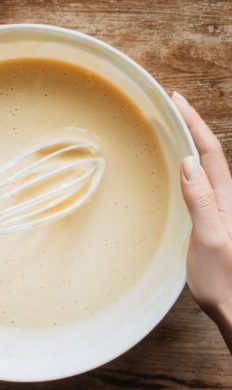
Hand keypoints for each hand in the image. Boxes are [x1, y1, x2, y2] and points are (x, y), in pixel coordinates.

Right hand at [172, 91, 231, 351]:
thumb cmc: (223, 280)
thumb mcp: (210, 240)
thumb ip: (202, 202)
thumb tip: (189, 163)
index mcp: (225, 199)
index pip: (209, 151)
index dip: (193, 124)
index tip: (176, 101)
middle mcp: (224, 198)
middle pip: (210, 152)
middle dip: (192, 124)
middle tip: (173, 105)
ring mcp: (218, 208)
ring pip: (206, 165)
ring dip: (191, 141)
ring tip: (174, 126)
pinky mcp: (210, 217)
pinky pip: (200, 182)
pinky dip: (189, 164)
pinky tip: (179, 165)